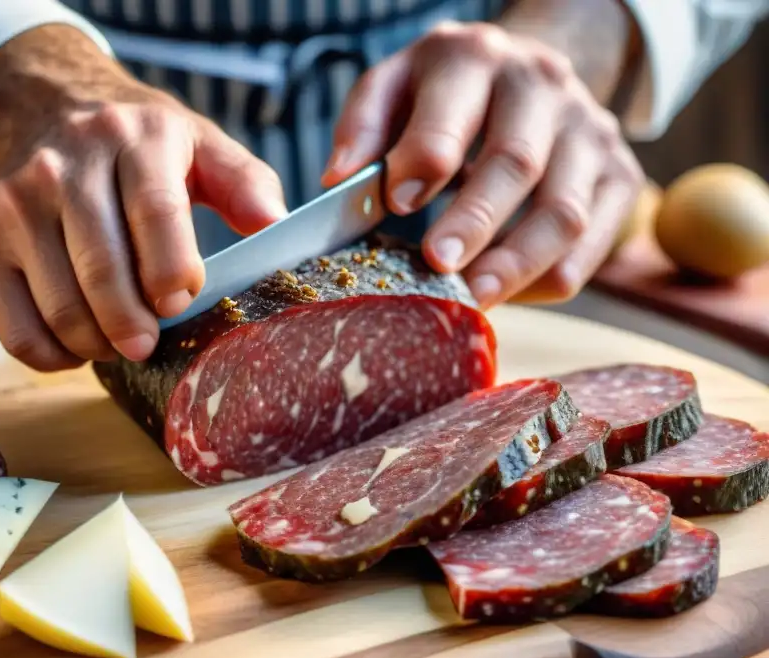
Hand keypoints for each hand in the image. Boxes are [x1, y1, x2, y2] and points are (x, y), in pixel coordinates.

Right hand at [0, 25, 286, 370]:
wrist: (33, 110)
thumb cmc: (130, 143)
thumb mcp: (195, 141)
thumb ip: (243, 182)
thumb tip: (276, 226)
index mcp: (130, 138)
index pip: (152, 209)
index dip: (171, 267)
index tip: (182, 302)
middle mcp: (60, 168)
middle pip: (101, 270)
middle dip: (135, 325)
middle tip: (151, 343)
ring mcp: (12, 209)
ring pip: (61, 311)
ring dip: (101, 345)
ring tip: (122, 339)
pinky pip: (19, 334)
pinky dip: (56, 357)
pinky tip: (81, 342)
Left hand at [323, 20, 643, 308]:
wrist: (526, 73)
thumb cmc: (444, 95)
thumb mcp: (394, 87)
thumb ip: (363, 126)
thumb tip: (338, 180)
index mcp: (475, 58)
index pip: (454, 113)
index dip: (427, 159)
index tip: (397, 204)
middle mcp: (543, 86)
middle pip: (517, 164)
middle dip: (475, 221)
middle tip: (439, 265)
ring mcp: (590, 131)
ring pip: (565, 212)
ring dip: (517, 263)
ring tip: (474, 298)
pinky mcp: (620, 175)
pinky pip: (596, 240)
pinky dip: (553, 276)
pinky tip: (511, 293)